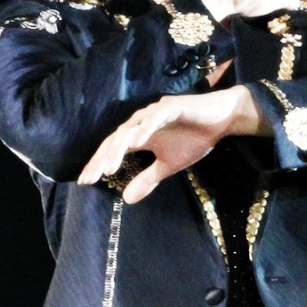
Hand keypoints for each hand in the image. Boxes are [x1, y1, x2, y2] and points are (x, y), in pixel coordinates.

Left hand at [77, 86, 268, 202]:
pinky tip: (137, 141)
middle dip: (101, 159)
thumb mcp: (168, 166)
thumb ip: (147, 179)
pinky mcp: (171, 107)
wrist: (221, 120)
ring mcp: (154, 113)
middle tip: (90, 178)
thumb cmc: (194, 138)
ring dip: (118, 148)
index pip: (112, 150)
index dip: (98, 164)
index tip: (85, 183)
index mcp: (139, 135)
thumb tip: (127, 200)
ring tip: (108, 167)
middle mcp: (141, 122)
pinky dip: (145, 128)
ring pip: (130, 130)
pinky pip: (155, 118)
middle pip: (115, 140)